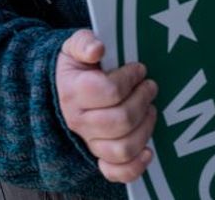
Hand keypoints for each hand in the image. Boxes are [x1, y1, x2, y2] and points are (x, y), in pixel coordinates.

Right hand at [55, 29, 157, 183]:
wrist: (64, 89)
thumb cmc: (77, 67)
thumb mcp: (74, 46)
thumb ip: (84, 42)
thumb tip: (97, 49)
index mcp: (73, 92)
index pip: (108, 91)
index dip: (129, 78)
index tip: (139, 69)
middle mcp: (78, 120)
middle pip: (120, 120)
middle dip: (142, 100)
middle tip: (150, 86)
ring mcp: (89, 140)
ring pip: (122, 147)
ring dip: (145, 127)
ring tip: (151, 109)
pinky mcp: (99, 156)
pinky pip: (116, 171)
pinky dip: (135, 167)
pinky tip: (148, 151)